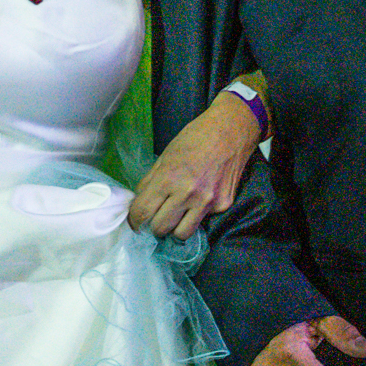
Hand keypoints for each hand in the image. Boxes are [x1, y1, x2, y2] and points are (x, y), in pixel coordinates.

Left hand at [128, 91, 259, 238]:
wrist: (231, 130)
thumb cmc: (195, 138)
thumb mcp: (166, 155)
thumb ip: (150, 181)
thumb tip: (138, 202)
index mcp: (168, 178)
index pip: (142, 212)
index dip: (134, 220)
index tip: (135, 222)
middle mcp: (187, 193)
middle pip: (160, 229)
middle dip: (154, 226)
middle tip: (157, 217)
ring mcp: (207, 202)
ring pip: (182, 234)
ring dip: (175, 228)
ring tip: (177, 216)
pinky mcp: (223, 205)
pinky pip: (203, 220)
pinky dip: (198, 214)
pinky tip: (200, 198)